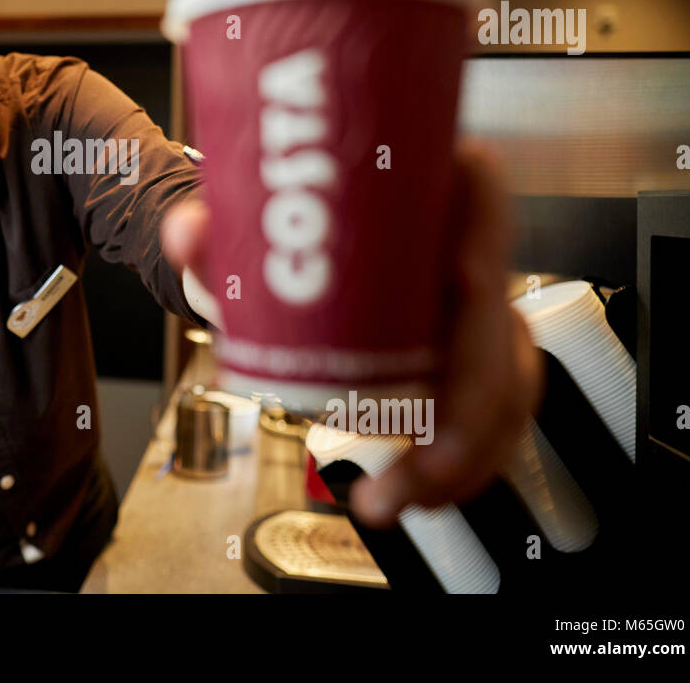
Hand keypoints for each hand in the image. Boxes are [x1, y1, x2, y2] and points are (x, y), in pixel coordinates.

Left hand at [160, 138, 544, 528]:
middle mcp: (459, 250)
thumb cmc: (272, 246)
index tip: (462, 277)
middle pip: (497, 313)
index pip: (477, 194)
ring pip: (504, 379)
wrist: (274, 276)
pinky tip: (419, 496)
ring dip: (465, 452)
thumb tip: (185, 233)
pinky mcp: (467, 364)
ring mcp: (470, 313)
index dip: (486, 233)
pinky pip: (492, 414)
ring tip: (394, 497)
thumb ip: (210, 231)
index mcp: (422, 193)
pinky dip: (464, 463)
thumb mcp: (238, 236)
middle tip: (414, 456)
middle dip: (471, 397)